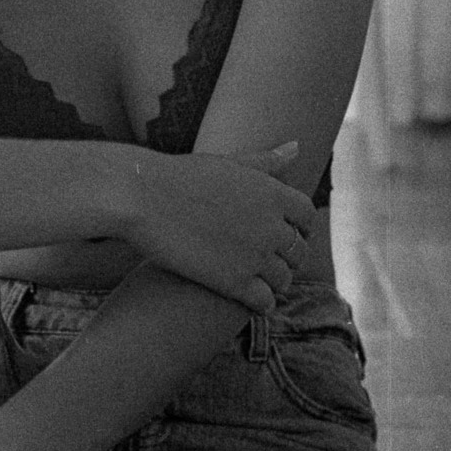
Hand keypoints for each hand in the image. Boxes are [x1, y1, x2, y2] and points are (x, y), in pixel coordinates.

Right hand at [124, 140, 314, 311]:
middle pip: (298, 251)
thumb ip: (266, 161)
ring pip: (283, 279)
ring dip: (276, 283)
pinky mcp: (235, 282)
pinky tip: (251, 302)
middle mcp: (272, 225)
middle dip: (289, 258)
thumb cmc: (179, 177)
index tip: (288, 233)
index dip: (301, 227)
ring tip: (262, 284)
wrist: (143, 198)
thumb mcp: (228, 163)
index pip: (307, 216)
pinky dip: (262, 303)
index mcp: (274, 193)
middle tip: (274, 262)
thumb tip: (296, 146)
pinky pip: (265, 301)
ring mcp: (256, 255)